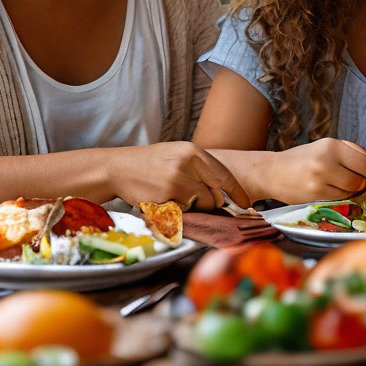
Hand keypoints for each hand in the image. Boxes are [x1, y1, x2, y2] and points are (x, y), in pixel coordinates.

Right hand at [109, 142, 251, 211]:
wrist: (118, 168)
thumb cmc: (149, 162)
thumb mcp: (177, 154)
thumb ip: (199, 169)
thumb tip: (220, 191)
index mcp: (192, 151)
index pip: (223, 175)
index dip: (237, 192)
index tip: (247, 203)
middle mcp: (187, 165)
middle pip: (213, 196)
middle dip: (207, 203)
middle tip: (190, 197)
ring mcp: (175, 182)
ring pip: (197, 207)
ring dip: (189, 207)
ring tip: (170, 195)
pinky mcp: (164, 198)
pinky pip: (181, 213)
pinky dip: (175, 212)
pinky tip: (162, 200)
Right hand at [277, 139, 365, 202]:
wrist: (271, 172)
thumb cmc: (301, 159)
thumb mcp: (324, 147)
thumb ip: (348, 153)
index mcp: (331, 145)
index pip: (365, 161)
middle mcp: (327, 160)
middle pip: (361, 177)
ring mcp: (320, 179)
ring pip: (352, 190)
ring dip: (353, 191)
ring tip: (342, 186)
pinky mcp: (315, 194)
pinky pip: (340, 198)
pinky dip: (342, 197)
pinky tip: (333, 191)